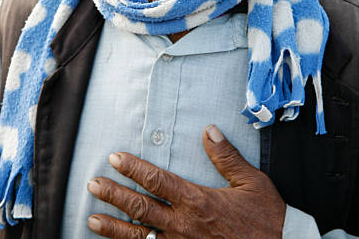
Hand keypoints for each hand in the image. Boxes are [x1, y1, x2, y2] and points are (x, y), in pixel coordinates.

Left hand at [87, 124, 285, 237]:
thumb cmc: (267, 218)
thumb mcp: (251, 182)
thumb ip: (227, 156)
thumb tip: (209, 130)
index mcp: (198, 201)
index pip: (157, 181)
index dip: (133, 169)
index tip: (115, 158)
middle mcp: (184, 225)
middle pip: (141, 208)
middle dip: (114, 195)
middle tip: (93, 184)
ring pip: (140, 238)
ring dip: (114, 228)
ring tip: (92, 219)